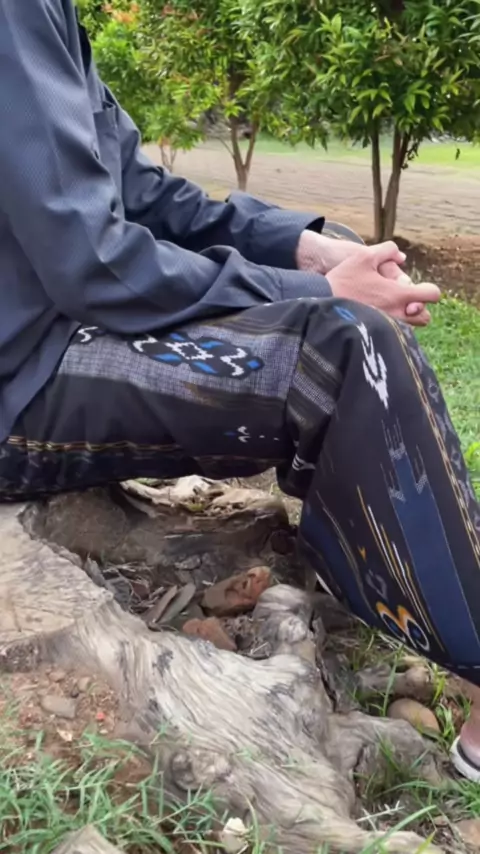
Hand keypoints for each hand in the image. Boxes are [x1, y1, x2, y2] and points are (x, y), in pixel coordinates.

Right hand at [296, 230, 431, 323]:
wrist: (320, 304)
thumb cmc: (342, 280)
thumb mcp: (363, 256)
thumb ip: (387, 250)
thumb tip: (401, 256)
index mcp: (398, 294)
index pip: (432, 295)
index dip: (428, 289)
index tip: (417, 288)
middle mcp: (397, 314)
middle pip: (424, 318)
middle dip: (418, 309)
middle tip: (403, 301)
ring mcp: (386, 328)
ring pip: (410, 328)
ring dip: (405, 319)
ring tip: (390, 309)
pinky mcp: (375, 337)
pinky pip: (393, 334)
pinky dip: (391, 326)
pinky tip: (377, 316)